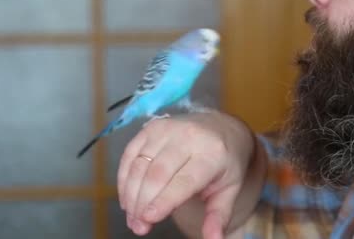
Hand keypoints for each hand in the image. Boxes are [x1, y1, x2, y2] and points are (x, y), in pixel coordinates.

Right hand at [117, 111, 254, 237]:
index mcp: (212, 153)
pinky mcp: (151, 127)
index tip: (148, 219)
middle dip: (143, 203)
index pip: (184, 180)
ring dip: (130, 194)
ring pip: (140, 164)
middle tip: (138, 227)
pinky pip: (130, 153)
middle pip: (157, 173)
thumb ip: (219, 216)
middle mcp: (188, 137)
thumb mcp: (229, 189)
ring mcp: (167, 129)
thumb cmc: (224, 162)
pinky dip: (124, 178)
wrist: (220, 127)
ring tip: (132, 217)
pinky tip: (126, 198)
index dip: (164, 200)